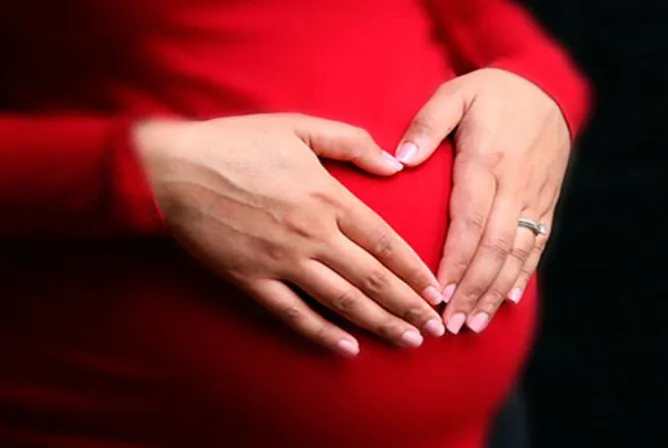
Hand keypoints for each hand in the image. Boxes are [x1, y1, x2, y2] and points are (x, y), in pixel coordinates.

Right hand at [135, 114, 445, 356]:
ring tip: (408, 341)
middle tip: (436, 329)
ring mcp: (282, 262)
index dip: (415, 270)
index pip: (385, 242)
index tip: (437, 291)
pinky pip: (293, 315)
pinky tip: (347, 350)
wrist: (172, 169)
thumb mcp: (297, 126)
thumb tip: (393, 164)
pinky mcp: (252, 281)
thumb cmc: (235, 144)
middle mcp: (313, 235)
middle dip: (409, 306)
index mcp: (328, 198)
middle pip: (372, 279)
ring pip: (342, 302)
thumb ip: (351, 142)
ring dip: (379, 324)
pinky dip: (321, 334)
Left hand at [396, 68, 570, 333]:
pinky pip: (537, 243)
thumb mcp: (455, 95)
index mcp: (486, 162)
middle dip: (473, 289)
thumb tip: (399, 161)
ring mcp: (533, 197)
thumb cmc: (490, 93)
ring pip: (516, 252)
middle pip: (494, 247)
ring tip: (474, 323)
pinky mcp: (545, 201)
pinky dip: (522, 273)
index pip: (470, 221)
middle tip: (450, 324)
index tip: (439, 293)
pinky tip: (506, 299)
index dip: (456, 261)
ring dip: (495, 290)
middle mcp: (513, 186)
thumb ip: (426, 125)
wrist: (545, 87)